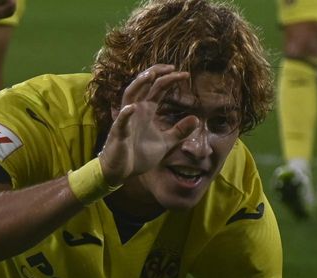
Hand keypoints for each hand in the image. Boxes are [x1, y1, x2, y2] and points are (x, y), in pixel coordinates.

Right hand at [98, 65, 198, 185]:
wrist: (122, 172)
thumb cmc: (139, 155)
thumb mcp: (166, 142)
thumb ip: (179, 131)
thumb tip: (196, 119)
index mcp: (147, 110)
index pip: (158, 88)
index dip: (170, 79)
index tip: (185, 74)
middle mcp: (136, 110)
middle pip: (144, 84)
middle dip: (156, 73)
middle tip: (171, 67)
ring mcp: (126, 119)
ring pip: (130, 95)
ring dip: (139, 84)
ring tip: (150, 75)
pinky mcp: (119, 133)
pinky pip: (121, 121)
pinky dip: (126, 114)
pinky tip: (132, 108)